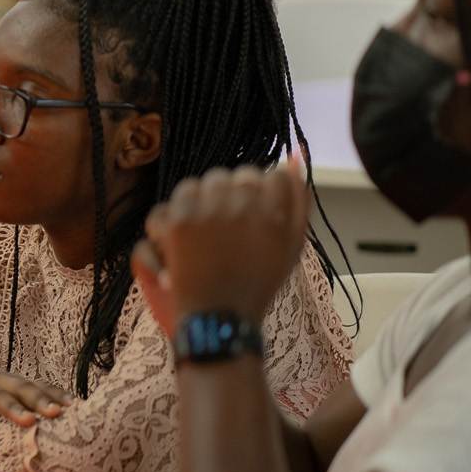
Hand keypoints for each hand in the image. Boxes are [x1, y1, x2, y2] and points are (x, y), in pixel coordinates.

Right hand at [0, 355, 71, 441]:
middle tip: (59, 412)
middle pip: (20, 387)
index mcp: (6, 379)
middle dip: (40, 399)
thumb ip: (14, 402)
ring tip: (29, 422)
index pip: (35, 384)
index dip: (54, 393)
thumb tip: (47, 426)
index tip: (76, 406)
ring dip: (13, 408)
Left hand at [132, 159, 309, 334]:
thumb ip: (298, 199)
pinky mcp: (177, 223)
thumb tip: (296, 153)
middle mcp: (242, 206)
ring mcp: (206, 212)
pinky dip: (173, 219)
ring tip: (205, 232)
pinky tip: (183, 239)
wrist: (221, 318)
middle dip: (232, 196)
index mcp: (275, 212)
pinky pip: (171, 202)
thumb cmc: (259, 283)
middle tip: (228, 227)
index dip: (262, 194)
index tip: (256, 215)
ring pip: (200, 183)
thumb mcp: (292, 244)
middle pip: (235, 175)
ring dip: (200, 202)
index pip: (270, 174)